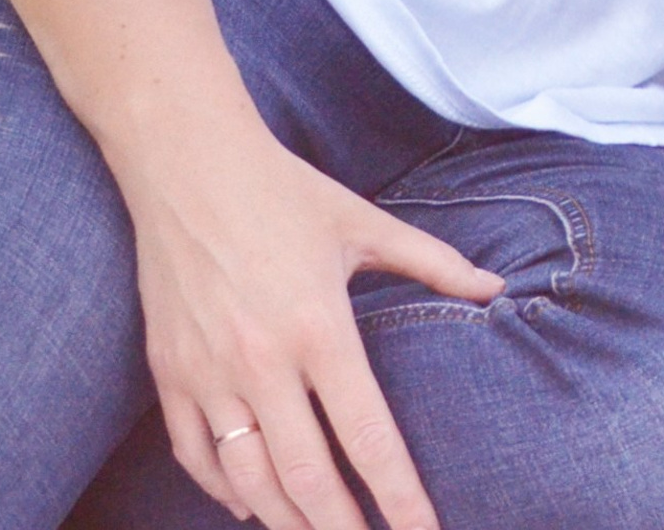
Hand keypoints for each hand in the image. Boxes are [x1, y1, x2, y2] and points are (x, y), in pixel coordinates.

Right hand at [124, 120, 502, 529]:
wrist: (190, 168)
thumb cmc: (287, 194)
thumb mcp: (367, 223)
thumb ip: (434, 263)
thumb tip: (495, 288)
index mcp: (320, 327)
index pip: (366, 435)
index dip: (397, 494)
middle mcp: (262, 362)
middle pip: (306, 477)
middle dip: (342, 529)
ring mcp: (209, 375)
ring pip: (248, 480)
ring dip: (285, 521)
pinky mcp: (168, 376)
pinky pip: (197, 456)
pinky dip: (225, 491)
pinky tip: (252, 506)